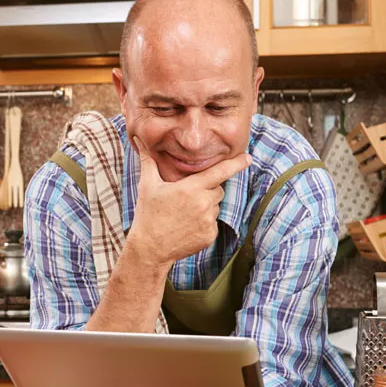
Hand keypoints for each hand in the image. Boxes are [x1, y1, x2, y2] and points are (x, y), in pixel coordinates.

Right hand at [127, 137, 250, 267]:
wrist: (150, 248)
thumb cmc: (148, 214)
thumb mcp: (147, 185)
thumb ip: (148, 160)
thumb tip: (137, 139)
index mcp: (191, 188)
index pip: (221, 171)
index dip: (236, 164)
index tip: (248, 158)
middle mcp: (203, 203)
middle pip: (218, 190)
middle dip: (207, 191)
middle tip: (187, 199)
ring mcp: (208, 221)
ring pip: (216, 207)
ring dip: (206, 208)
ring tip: (184, 215)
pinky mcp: (210, 235)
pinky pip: (213, 224)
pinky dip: (203, 224)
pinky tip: (187, 228)